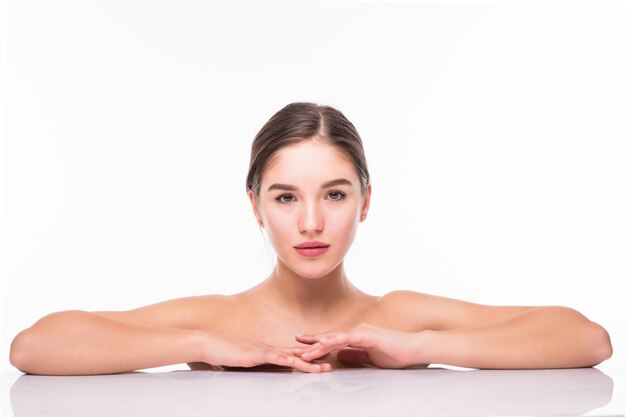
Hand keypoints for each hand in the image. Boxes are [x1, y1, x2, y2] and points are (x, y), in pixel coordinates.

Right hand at [200, 332, 331, 372]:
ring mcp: (262, 350)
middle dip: (314, 360)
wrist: (210, 344)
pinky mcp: (253, 354)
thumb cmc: (225, 353)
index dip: (308, 359)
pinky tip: (294, 363)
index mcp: (268, 351)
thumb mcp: (246, 361)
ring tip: (320, 368)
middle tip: (330, 365)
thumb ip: (258, 365)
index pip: (292, 355)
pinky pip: (272, 357)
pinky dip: (284, 360)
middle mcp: (269, 349)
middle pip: (296, 355)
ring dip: (306, 362)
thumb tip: (268, 371)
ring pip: (289, 357)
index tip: (322, 362)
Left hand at [293, 323, 426, 368]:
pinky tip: (323, 344)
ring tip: (304, 350)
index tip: (302, 349)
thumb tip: (340, 357)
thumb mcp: (371, 357)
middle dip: (311, 343)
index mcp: (357, 337)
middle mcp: (356, 331)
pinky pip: (346, 339)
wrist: (414, 348)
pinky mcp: (367, 335)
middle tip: (294, 347)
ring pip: (334, 338)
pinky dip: (333, 342)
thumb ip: (355, 355)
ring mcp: (361, 332)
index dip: (317, 345)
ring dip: (318, 345)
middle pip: (329, 338)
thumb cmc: (396, 352)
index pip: (333, 341)